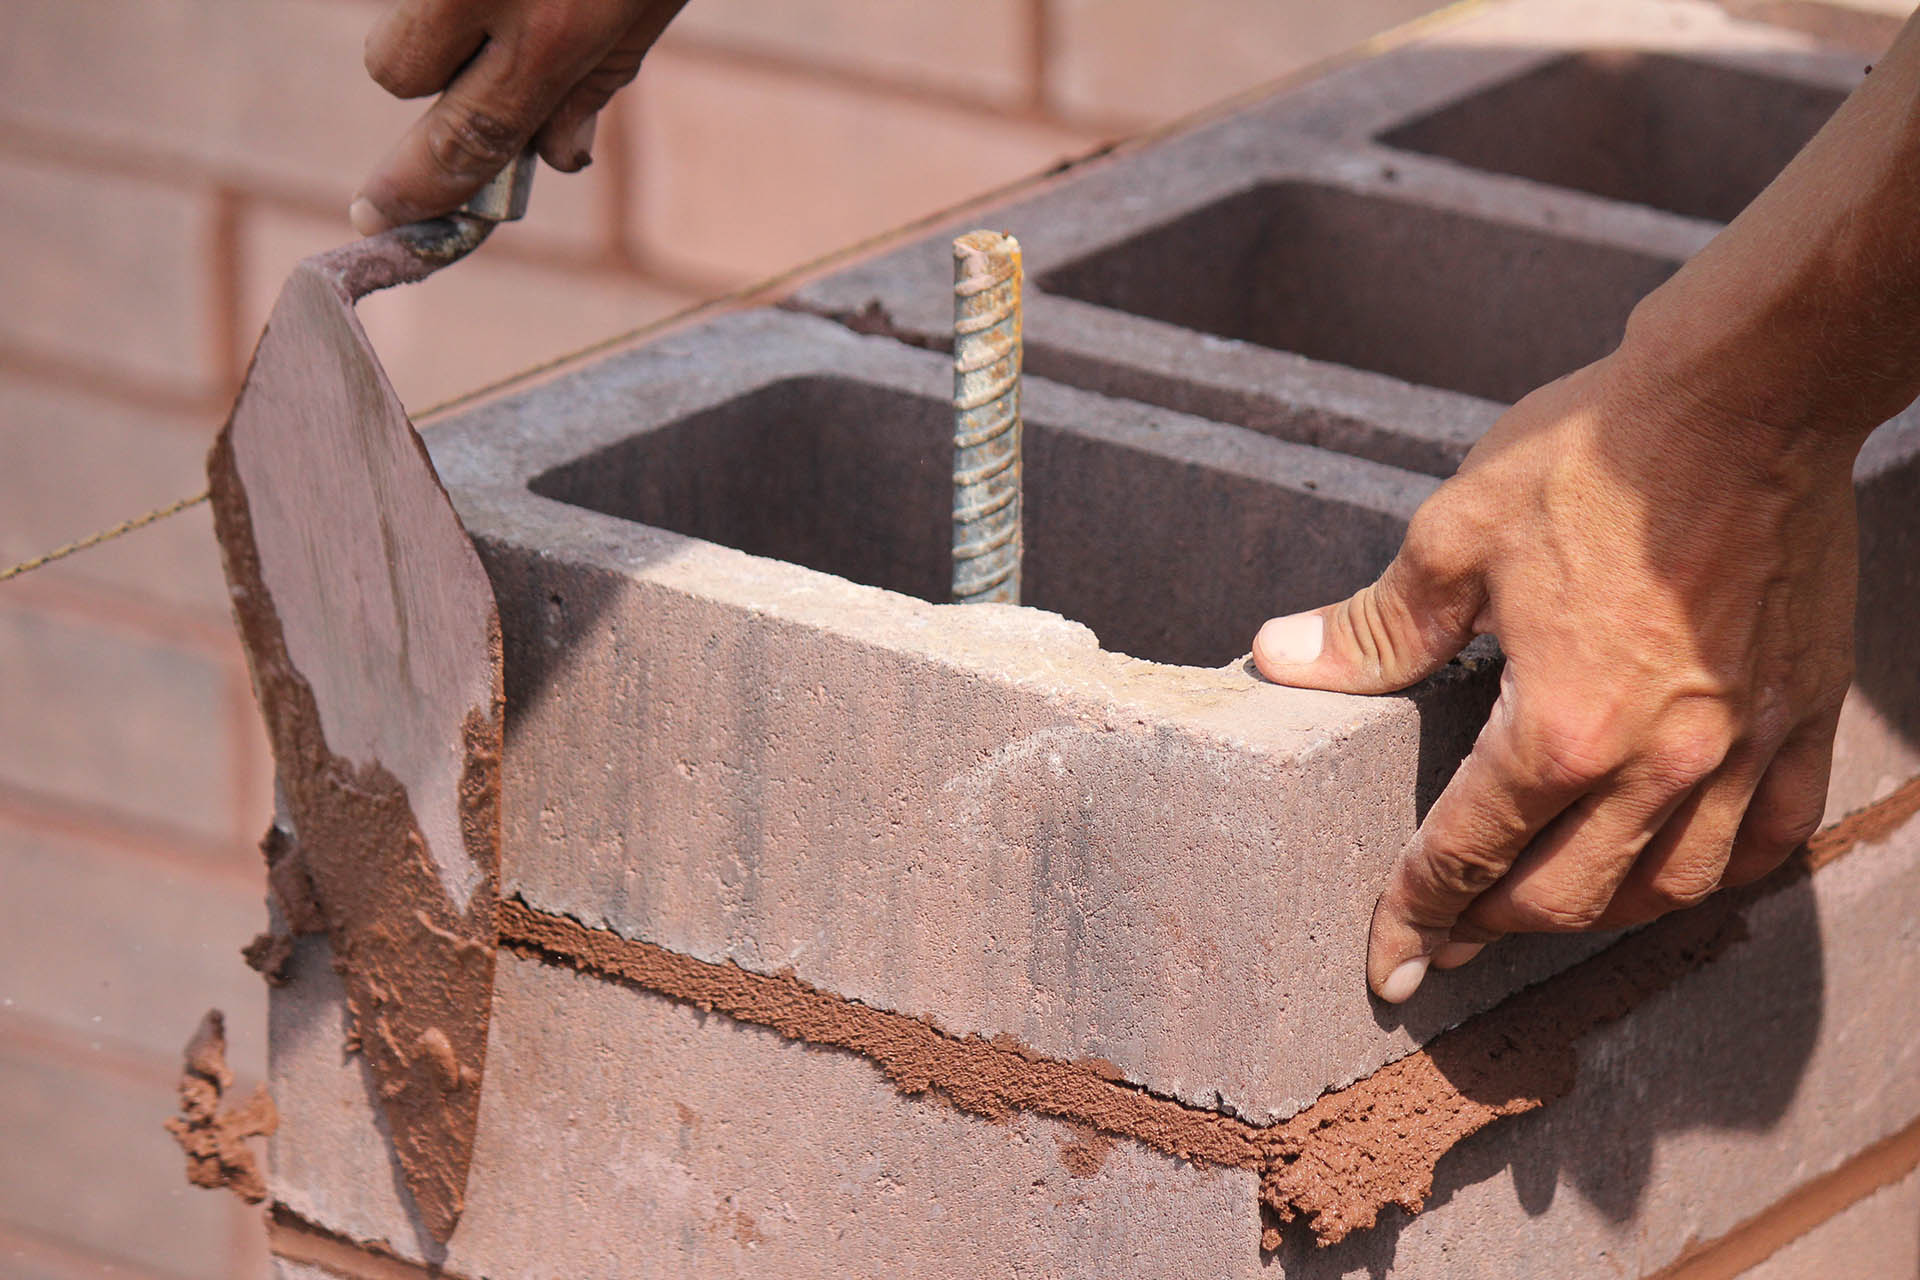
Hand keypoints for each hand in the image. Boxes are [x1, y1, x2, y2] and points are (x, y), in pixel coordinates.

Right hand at [352, 0, 690, 233]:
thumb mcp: (652, 5)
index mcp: (556, 33)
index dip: (417, 186)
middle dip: (426, 67)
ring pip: (397, 4)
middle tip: (481, 34)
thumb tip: (550, 159)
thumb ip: (596, 82)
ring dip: (438, 0)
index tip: (374, 215)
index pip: (468, 138)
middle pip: (396, 67)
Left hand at [1252, 349, 1858, 1002]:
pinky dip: (1711, 873)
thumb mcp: (1454, 535)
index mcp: (1560, 727)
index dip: (1415, 914)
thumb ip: (1373, 626)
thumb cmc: (1594, 457)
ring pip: (1665, 888)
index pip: (1468, 854)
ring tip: (1541, 909)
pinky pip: (1767, 838)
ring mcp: (1740, 747)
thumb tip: (1279, 659)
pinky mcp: (1800, 716)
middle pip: (1564, 896)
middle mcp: (1657, 762)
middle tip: (1447, 936)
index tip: (1389, 965)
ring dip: (1594, 915)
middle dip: (1491, 927)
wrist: (1745, 395)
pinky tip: (1670, 869)